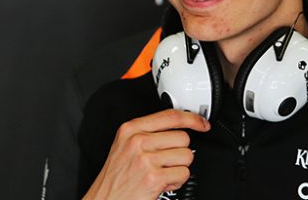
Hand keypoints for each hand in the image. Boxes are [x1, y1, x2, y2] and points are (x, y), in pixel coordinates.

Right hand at [82, 109, 210, 199]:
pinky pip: (183, 174)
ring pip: (186, 156)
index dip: (192, 119)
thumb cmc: (116, 176)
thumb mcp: (125, 145)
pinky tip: (163, 182)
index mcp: (131, 129)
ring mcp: (146, 160)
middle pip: (183, 138)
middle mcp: (138, 142)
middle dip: (179, 152)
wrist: (105, 199)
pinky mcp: (154, 178)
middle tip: (165, 162)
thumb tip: (178, 127)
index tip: (202, 123)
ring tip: (162, 172)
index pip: (171, 116)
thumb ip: (147, 132)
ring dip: (179, 167)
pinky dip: (177, 181)